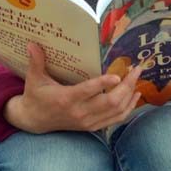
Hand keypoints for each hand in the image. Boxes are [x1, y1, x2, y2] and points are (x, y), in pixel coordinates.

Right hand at [5, 42, 142, 132]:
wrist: (34, 121)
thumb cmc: (36, 96)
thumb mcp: (34, 79)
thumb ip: (36, 62)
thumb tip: (32, 44)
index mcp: (66, 98)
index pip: (88, 91)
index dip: (103, 83)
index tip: (117, 75)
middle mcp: (79, 112)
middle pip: (110, 102)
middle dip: (127, 86)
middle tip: (136, 69)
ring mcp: (87, 121)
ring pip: (116, 111)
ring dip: (131, 96)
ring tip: (138, 79)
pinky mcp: (92, 126)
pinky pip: (115, 119)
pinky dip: (128, 108)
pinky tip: (135, 96)